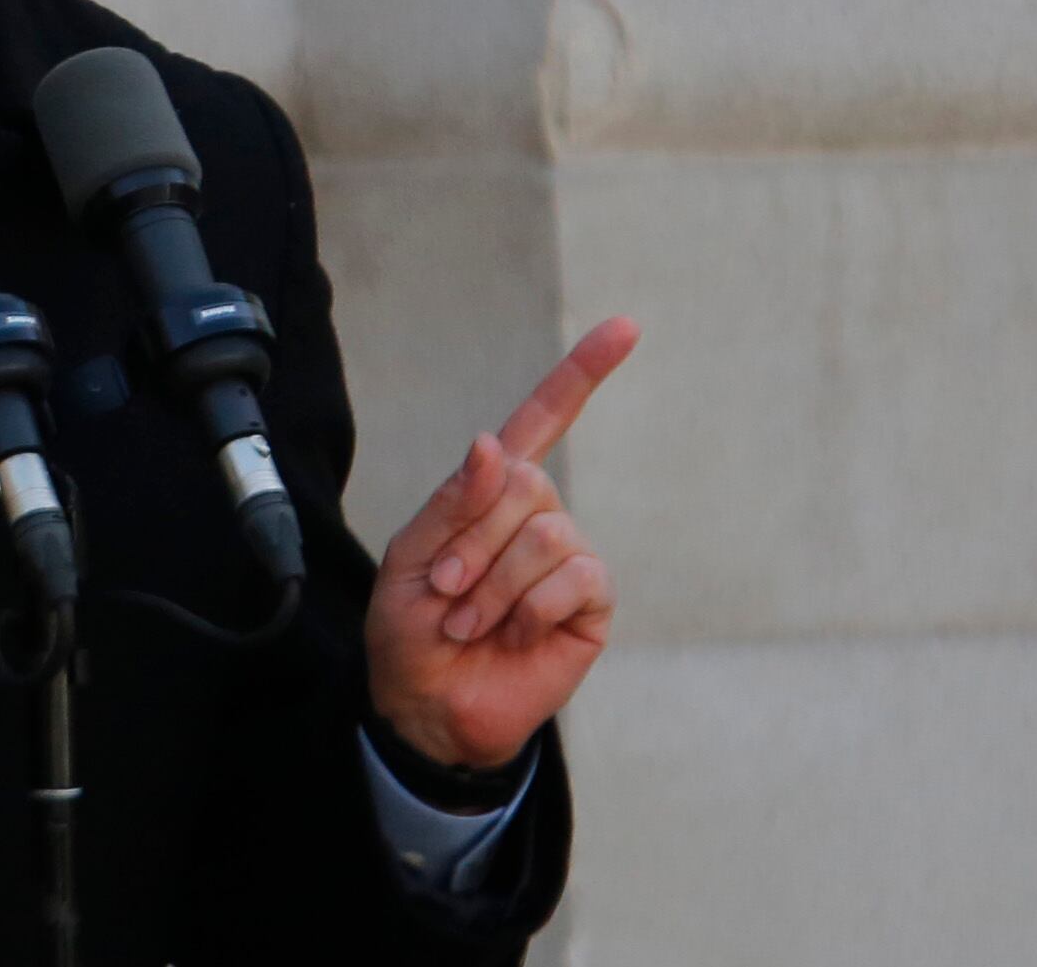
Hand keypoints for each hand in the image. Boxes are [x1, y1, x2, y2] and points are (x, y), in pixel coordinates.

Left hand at [364, 318, 636, 770]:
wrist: (427, 707)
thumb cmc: (411, 631)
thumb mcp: (410, 558)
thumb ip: (453, 502)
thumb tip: (492, 444)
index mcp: (491, 494)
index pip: (542, 421)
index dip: (582, 375)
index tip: (626, 328)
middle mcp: (537, 518)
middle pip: (528, 486)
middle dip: (477, 541)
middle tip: (449, 591)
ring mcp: (568, 561)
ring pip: (549, 535)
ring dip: (497, 584)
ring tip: (472, 623)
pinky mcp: (590, 606)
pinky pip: (577, 578)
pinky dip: (532, 607)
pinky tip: (513, 634)